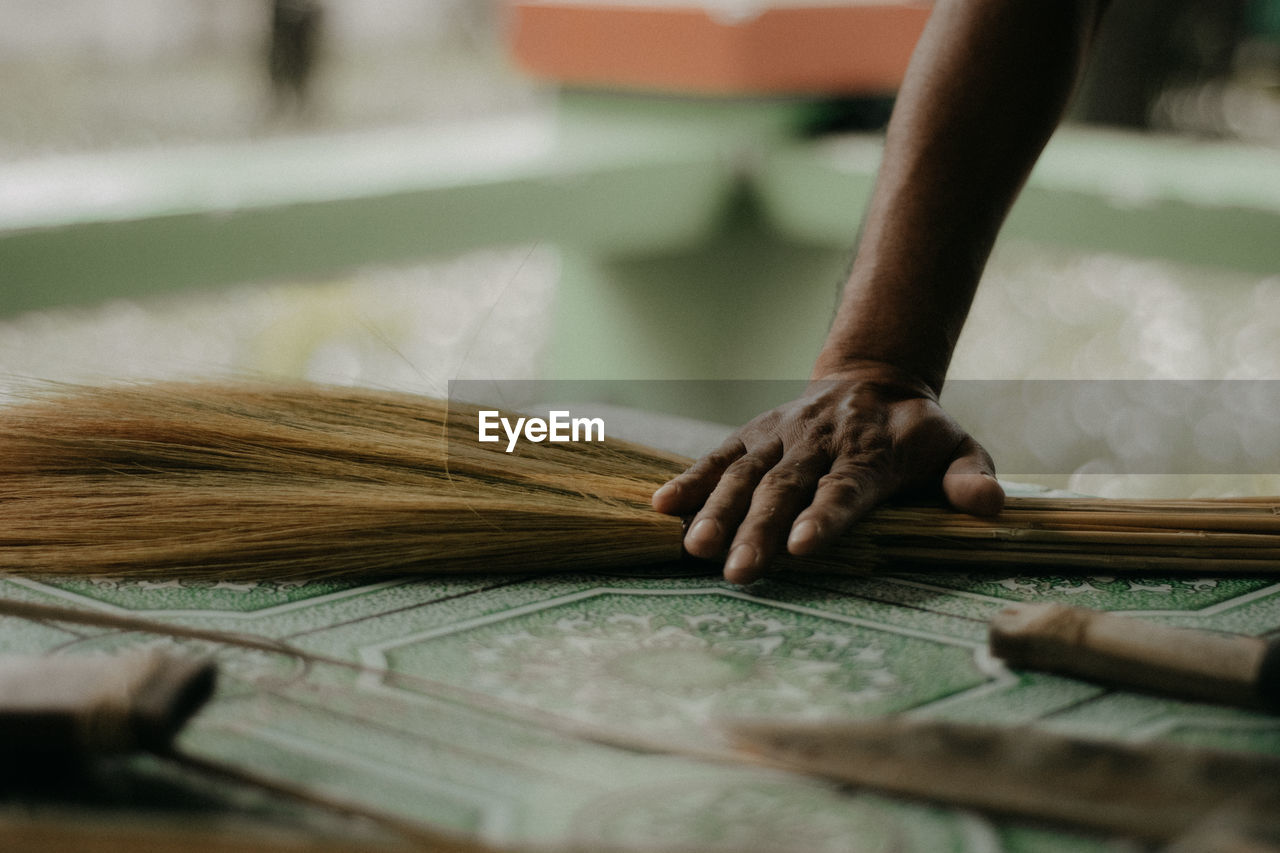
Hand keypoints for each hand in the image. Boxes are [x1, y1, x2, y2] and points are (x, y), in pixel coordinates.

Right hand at [650, 365, 1003, 583]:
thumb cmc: (916, 431)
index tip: (804, 546)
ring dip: (718, 511)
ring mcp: (780, 438)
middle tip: (739, 571)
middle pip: (785, 490)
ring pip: (745, 475)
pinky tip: (662, 507)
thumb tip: (990, 508)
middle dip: (759, 530)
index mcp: (869, 454)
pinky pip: (719, 456)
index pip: (845, 489)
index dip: (825, 517)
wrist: (871, 378)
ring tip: (696, 549)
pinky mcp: (753, 434)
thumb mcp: (957, 447)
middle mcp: (819, 445)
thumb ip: (970, 477)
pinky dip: (691, 479)